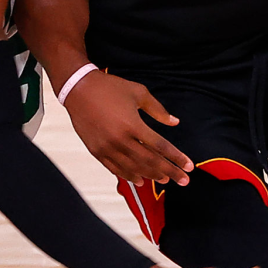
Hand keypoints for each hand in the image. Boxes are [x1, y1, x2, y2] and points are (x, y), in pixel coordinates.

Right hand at [63, 70, 192, 185]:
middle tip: (184, 180)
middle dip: (169, 172)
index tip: (189, 166)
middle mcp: (120, 139)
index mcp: (133, 124)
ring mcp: (107, 147)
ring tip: (165, 180)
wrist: (78, 88)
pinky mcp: (96, 151)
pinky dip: (128, 175)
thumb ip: (158, 110)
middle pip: (150, 161)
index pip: (160, 146)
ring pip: (133, 167)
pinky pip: (115, 168)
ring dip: (151, 175)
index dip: (176, 158)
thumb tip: (175, 122)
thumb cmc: (110, 87)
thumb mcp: (138, 92)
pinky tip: (139, 180)